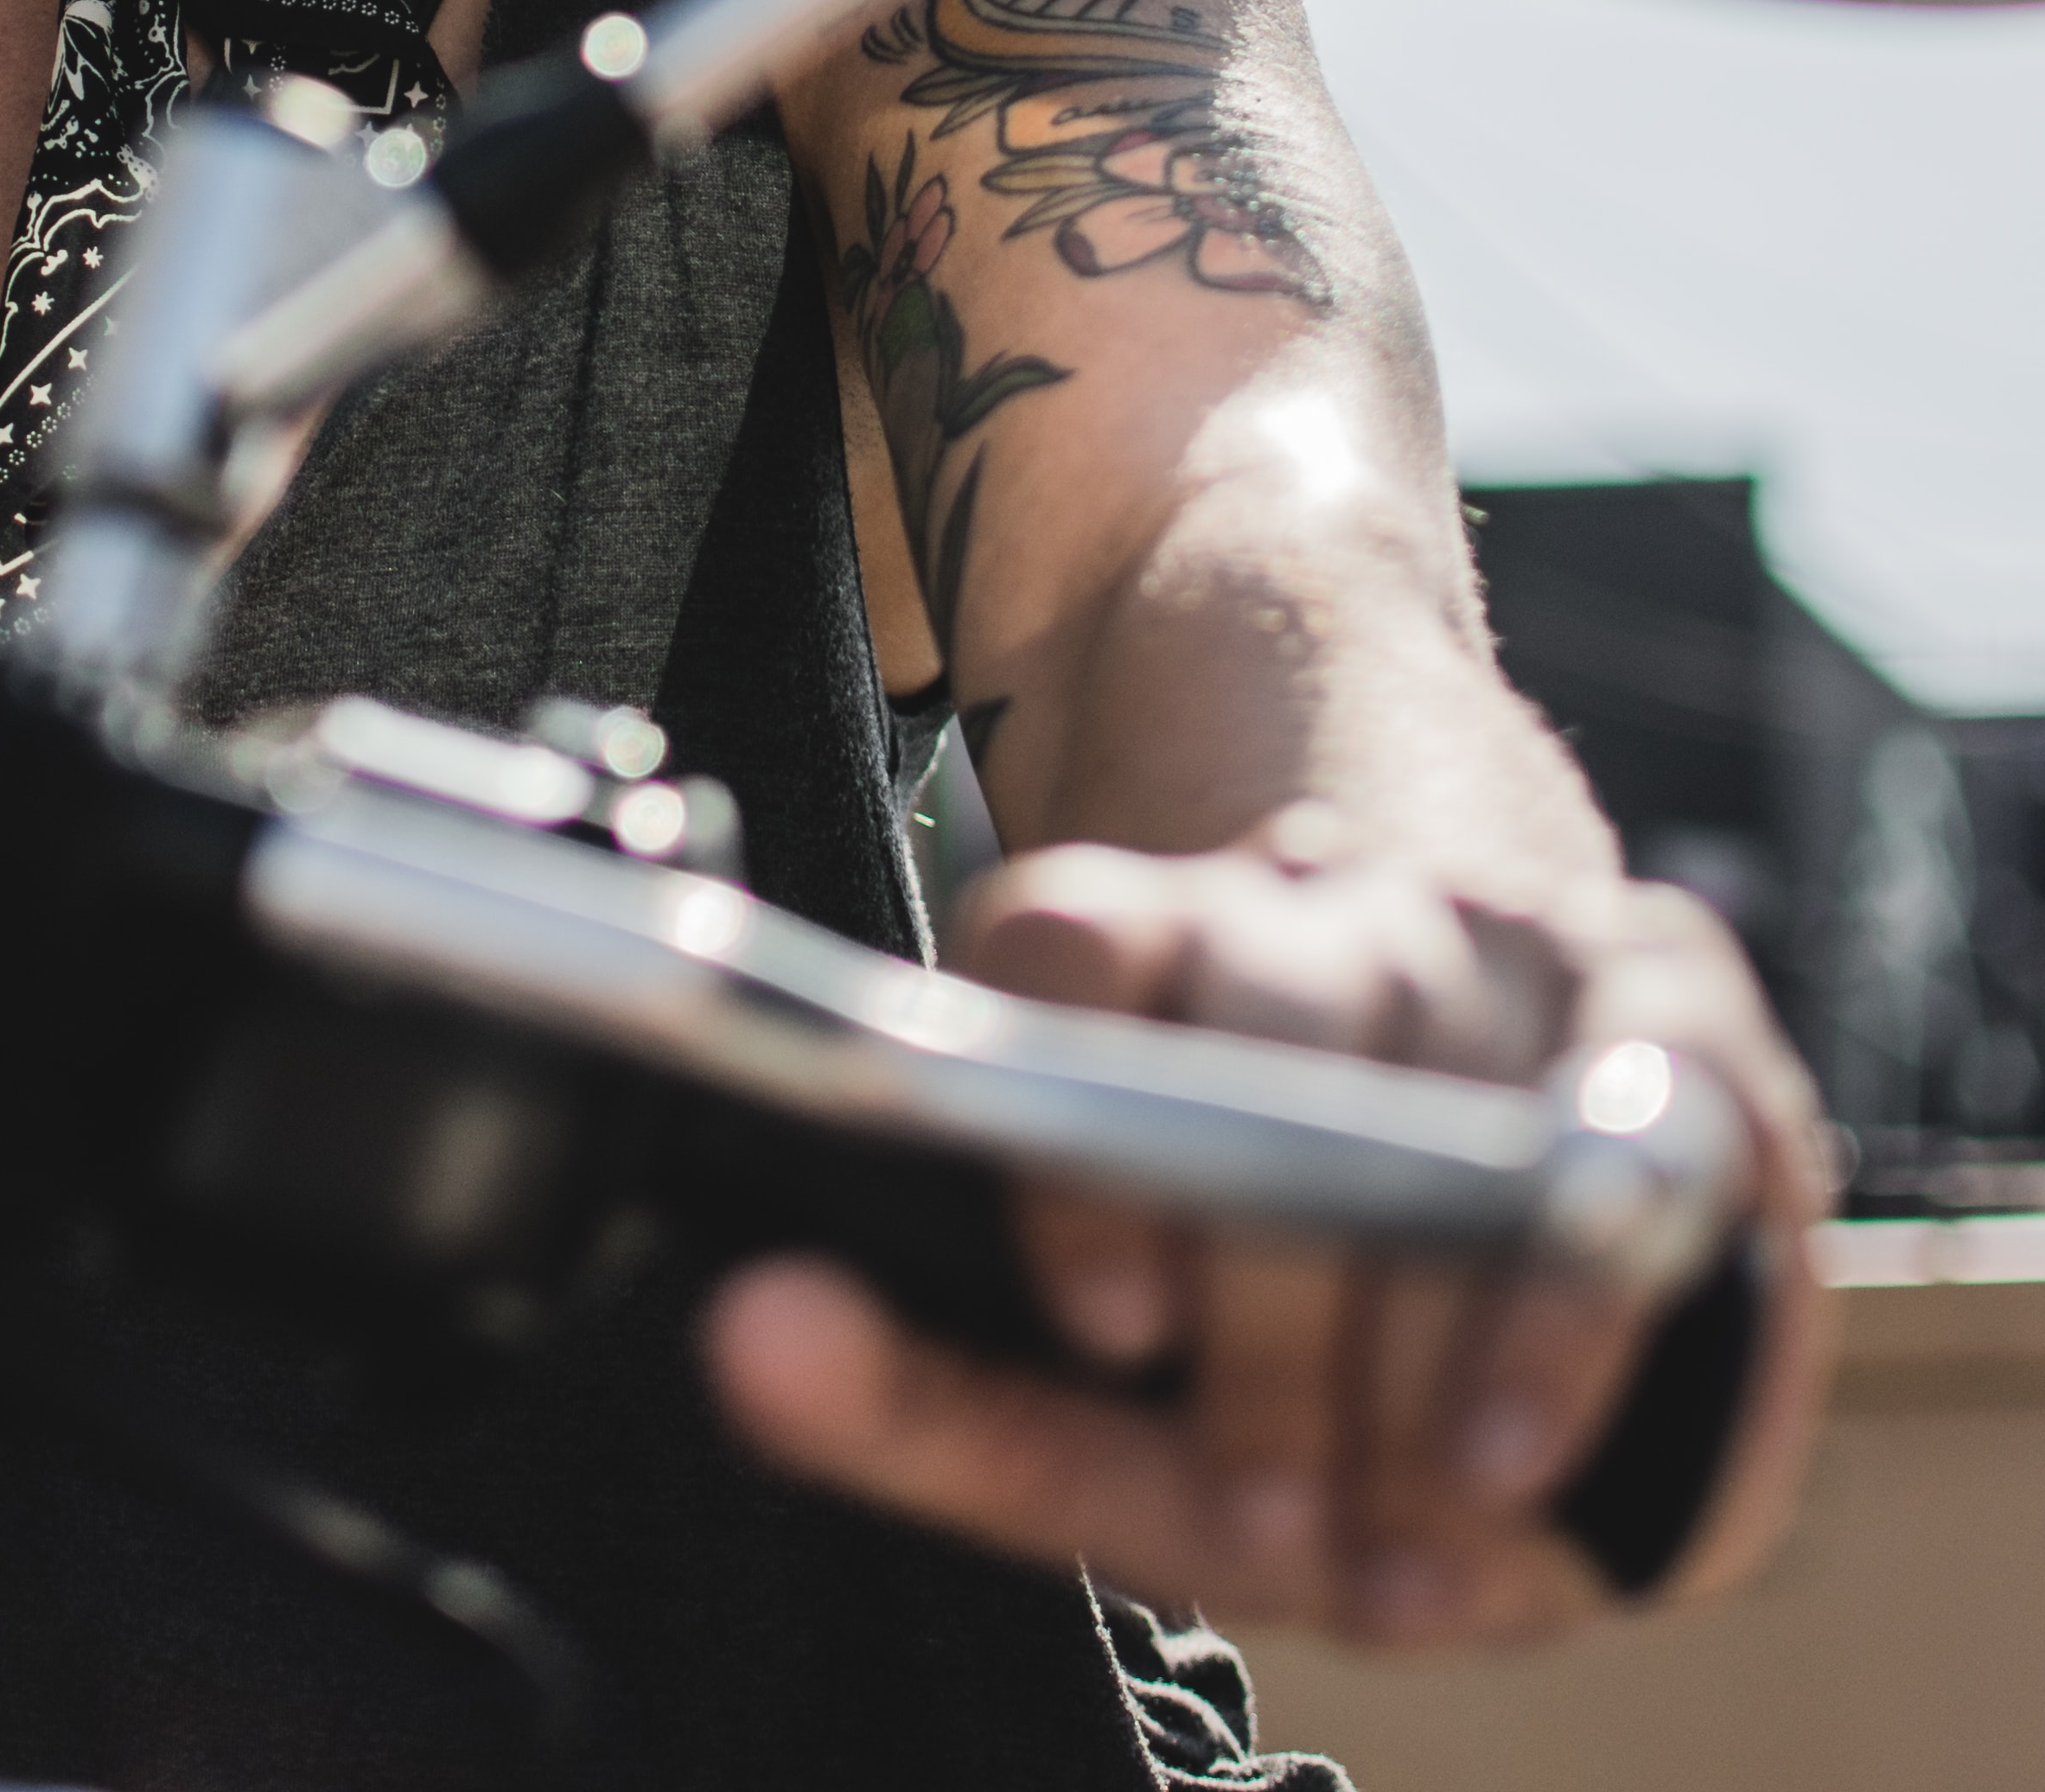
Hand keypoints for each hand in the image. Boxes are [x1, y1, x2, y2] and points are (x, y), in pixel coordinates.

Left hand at [701, 809, 1834, 1644]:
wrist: (1536, 1222)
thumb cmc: (1291, 1344)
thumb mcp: (1106, 1403)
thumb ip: (935, 1397)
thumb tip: (749, 1344)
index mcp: (1154, 943)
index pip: (1071, 945)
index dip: (1084, 1141)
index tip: (1104, 1322)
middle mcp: (1320, 903)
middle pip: (1271, 1013)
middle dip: (1271, 1302)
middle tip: (1261, 1502)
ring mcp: (1503, 933)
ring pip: (1439, 1061)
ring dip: (1413, 1326)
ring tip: (1386, 1519)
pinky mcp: (1673, 1001)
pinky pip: (1644, 1118)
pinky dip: (1571, 1307)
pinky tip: (1511, 1441)